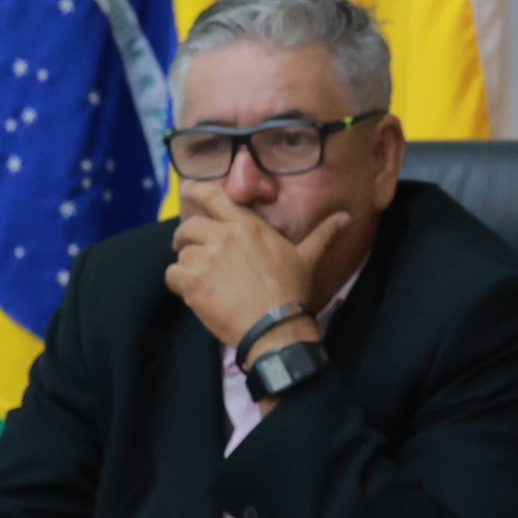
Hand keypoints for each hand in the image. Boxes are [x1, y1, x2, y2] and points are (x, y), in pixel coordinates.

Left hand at [167, 183, 342, 364]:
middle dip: (186, 236)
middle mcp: (223, 236)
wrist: (276, 326)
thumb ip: (322, 234)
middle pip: (189, 225)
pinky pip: (172, 274)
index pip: (213, 196)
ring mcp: (205, 259)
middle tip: (189, 248)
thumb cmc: (292, 291)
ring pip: (181, 253)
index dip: (196, 192)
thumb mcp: (307, 259)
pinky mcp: (192, 282)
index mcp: (247, 226)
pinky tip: (192, 292)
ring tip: (200, 278)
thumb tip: (345, 217)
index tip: (189, 194)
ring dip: (186, 264)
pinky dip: (178, 283)